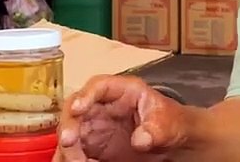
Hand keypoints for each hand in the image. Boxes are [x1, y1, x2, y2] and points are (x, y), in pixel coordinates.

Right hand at [54, 76, 188, 161]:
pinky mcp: (89, 147)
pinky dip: (73, 159)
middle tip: (69, 141)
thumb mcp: (170, 121)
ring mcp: (93, 127)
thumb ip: (157, 127)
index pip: (100, 85)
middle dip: (69, 124)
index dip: (85, 95)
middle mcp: (102, 107)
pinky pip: (73, 153)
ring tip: (78, 161)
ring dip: (68, 148)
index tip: (77, 108)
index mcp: (123, 91)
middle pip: (75, 109)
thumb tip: (141, 138)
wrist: (171, 142)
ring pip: (70, 133)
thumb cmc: (170, 122)